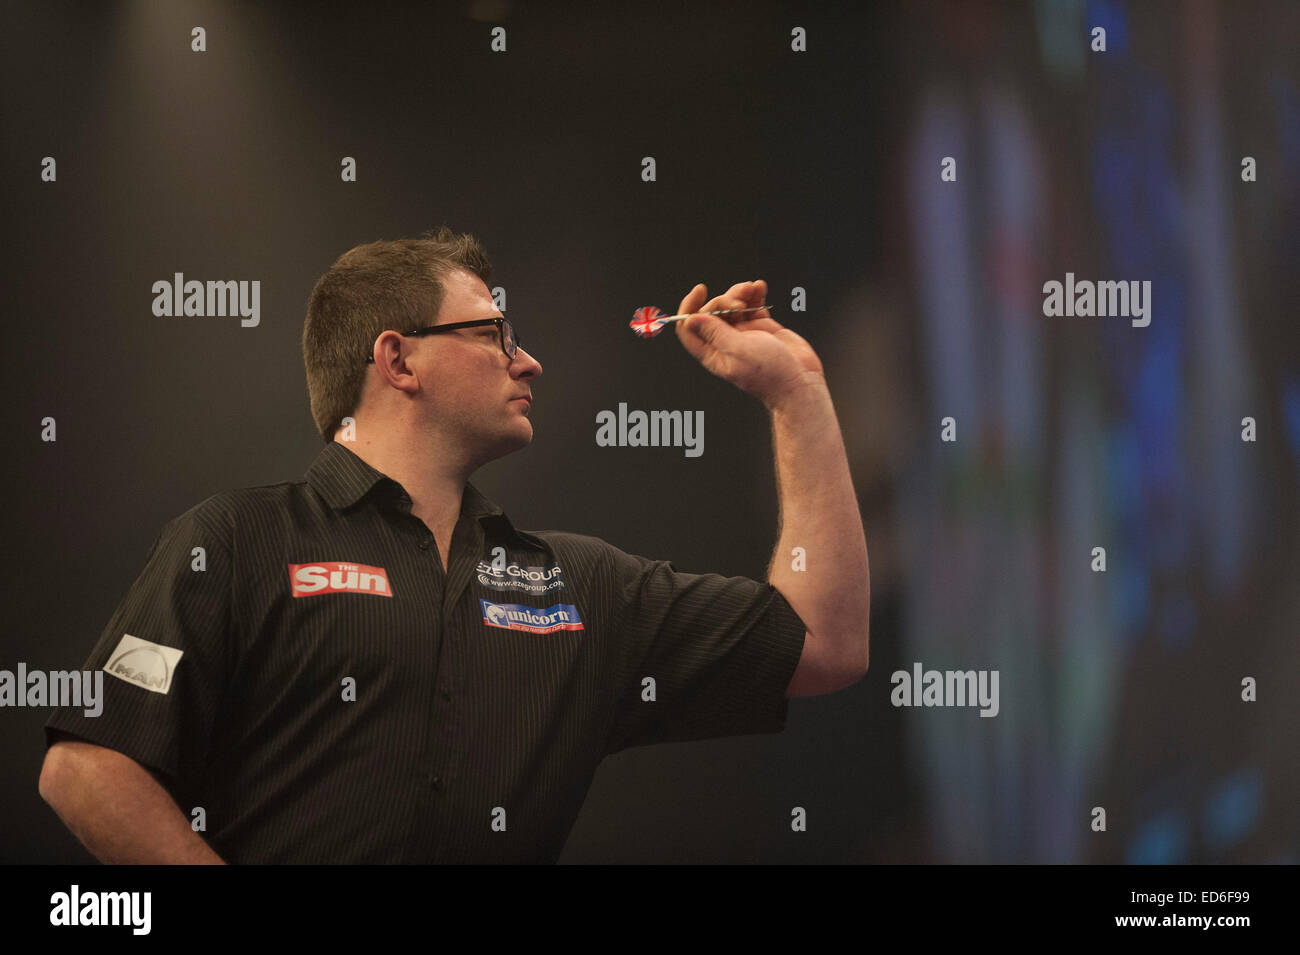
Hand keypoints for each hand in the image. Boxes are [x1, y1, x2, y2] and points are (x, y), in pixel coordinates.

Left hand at [674, 280, 822, 403]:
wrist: (800, 382)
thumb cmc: (770, 375)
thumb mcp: (738, 351)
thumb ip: (716, 333)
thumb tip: (691, 320)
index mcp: (714, 352)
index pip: (690, 328)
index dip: (690, 308)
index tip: (700, 291)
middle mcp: (726, 342)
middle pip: (712, 312)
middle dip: (723, 300)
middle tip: (738, 304)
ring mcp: (744, 334)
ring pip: (733, 306)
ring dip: (739, 294)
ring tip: (751, 288)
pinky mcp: (761, 327)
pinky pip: (753, 306)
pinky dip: (754, 295)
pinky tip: (759, 287)